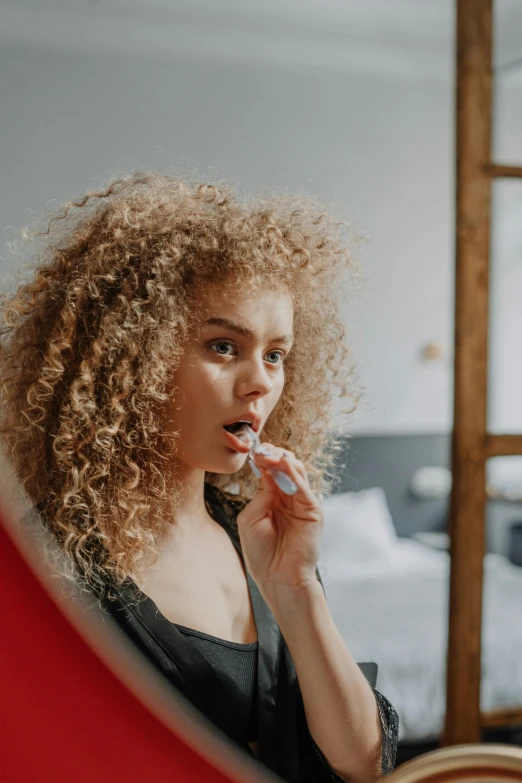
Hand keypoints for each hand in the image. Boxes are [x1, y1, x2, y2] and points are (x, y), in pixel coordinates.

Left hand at [235, 444, 323, 594]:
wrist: (278, 579)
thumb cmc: (261, 553)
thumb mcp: (251, 518)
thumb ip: (260, 494)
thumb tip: (266, 469)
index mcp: (271, 499)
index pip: (269, 470)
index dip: (262, 459)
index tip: (252, 450)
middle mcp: (287, 497)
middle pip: (283, 466)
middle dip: (272, 454)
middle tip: (261, 450)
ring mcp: (301, 502)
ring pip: (296, 471)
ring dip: (282, 460)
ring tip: (269, 455)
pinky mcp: (313, 510)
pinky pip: (304, 487)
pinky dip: (293, 474)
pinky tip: (283, 466)